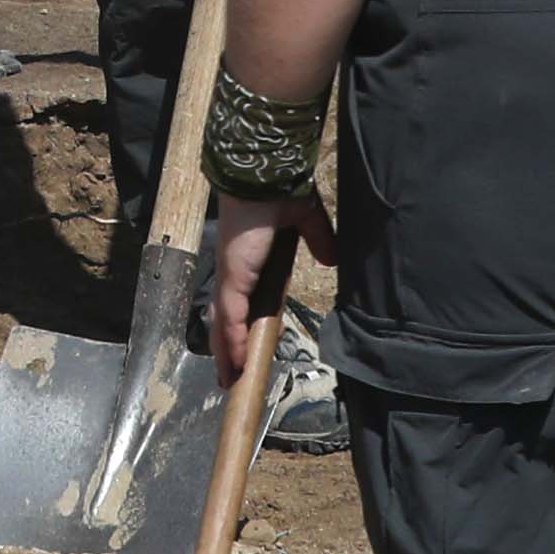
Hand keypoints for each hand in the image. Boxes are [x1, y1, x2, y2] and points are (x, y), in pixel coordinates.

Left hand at [202, 188, 329, 371]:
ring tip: (231, 380)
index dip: (242, 325)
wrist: (267, 173)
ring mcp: (231, 275)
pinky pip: (232, 317)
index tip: (247, 347)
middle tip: (230, 375)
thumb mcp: (306, 219)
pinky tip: (238, 363)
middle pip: (226, 318)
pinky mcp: (234, 276)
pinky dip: (234, 341)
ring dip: (227, 352)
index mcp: (250, 259)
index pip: (242, 300)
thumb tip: (330, 259)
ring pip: (224, 323)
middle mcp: (235, 270)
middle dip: (228, 347)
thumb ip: (318, 238)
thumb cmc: (282, 190)